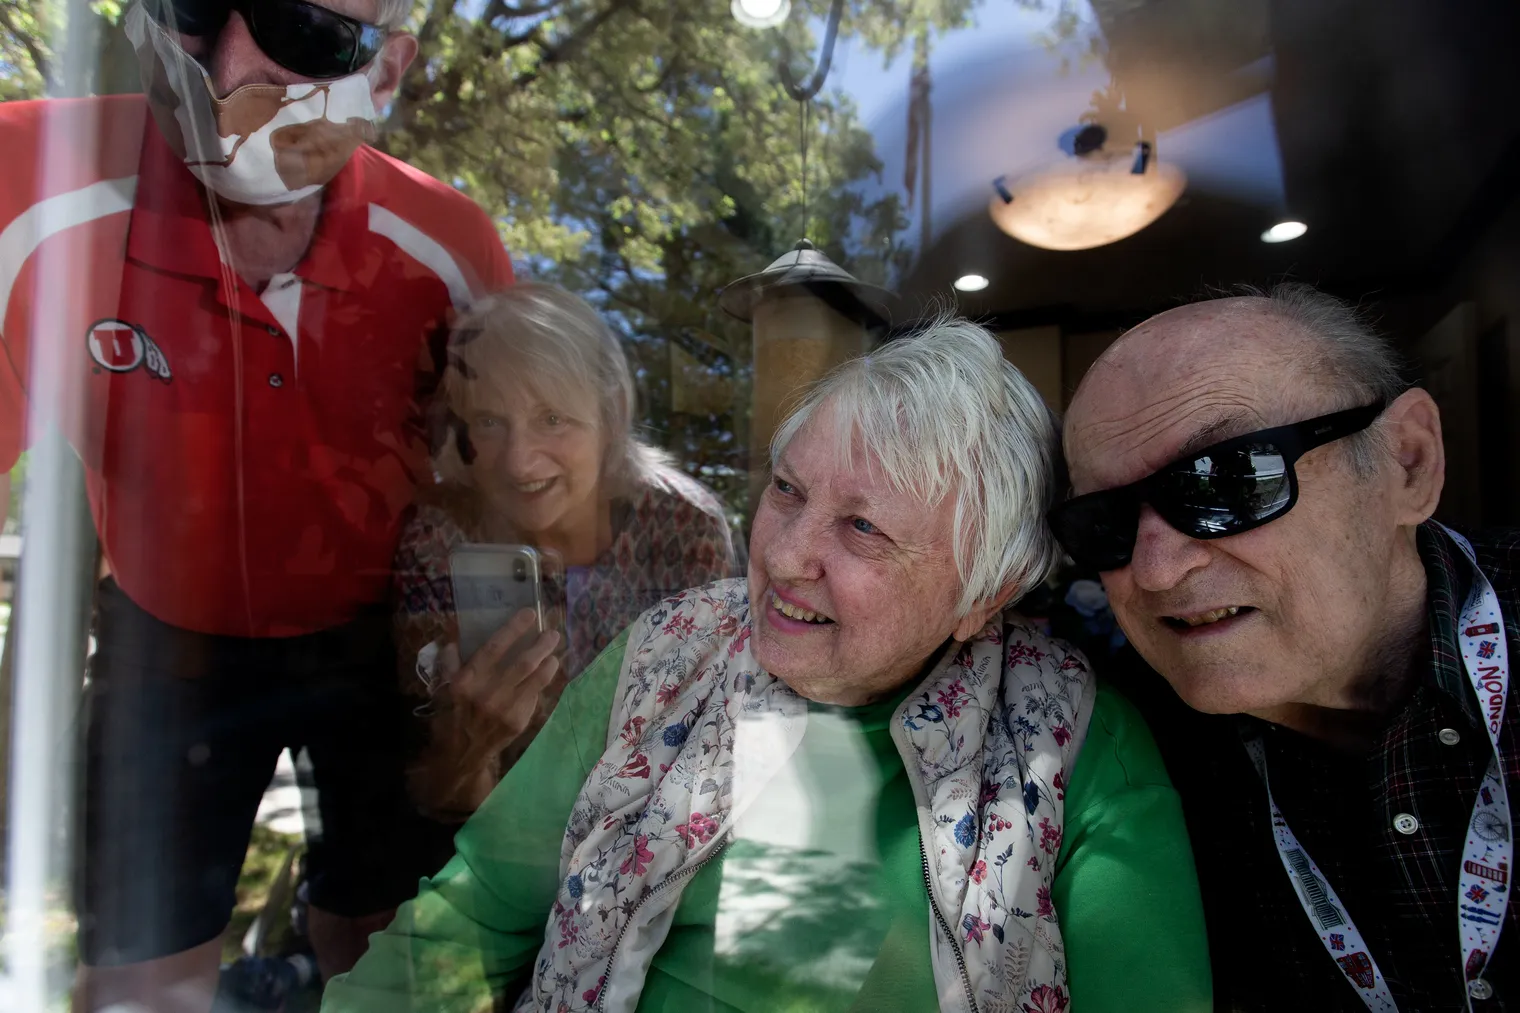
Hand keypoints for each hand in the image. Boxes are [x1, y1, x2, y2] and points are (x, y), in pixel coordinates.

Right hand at [445, 609, 561, 744]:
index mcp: (467, 680)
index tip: (530, 614)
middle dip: (541, 644)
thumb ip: (449, 662)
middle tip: (552, 633)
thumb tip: (455, 639)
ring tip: (554, 652)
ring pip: (535, 678)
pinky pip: (535, 695)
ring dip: (548, 662)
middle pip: (523, 662)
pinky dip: (542, 681)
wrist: (462, 752)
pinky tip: (546, 673)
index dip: (514, 629)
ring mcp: (505, 708)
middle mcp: (487, 693)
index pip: (494, 648)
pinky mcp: (518, 721)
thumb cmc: (452, 714)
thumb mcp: (443, 687)